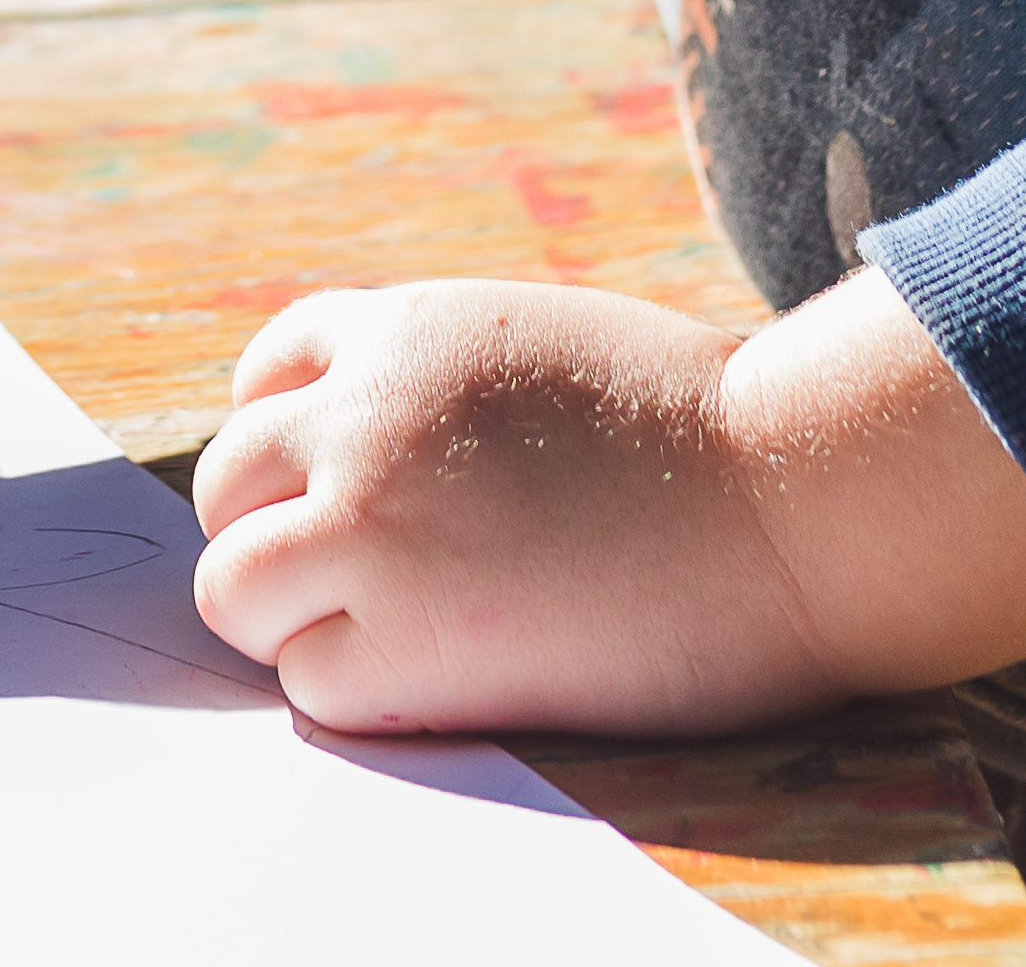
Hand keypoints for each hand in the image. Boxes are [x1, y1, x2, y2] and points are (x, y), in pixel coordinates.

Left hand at [187, 271, 1025, 736]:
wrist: (796, 500)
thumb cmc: (713, 439)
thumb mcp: (549, 355)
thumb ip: (448, 388)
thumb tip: (386, 459)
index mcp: (407, 331)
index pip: (268, 378)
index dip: (291, 445)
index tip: (332, 496)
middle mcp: (363, 415)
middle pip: (228, 485)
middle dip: (280, 536)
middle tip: (365, 588)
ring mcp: (370, 525)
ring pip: (235, 587)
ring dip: (292, 620)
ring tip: (390, 641)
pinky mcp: (401, 640)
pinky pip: (309, 681)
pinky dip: (355, 693)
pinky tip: (446, 682)